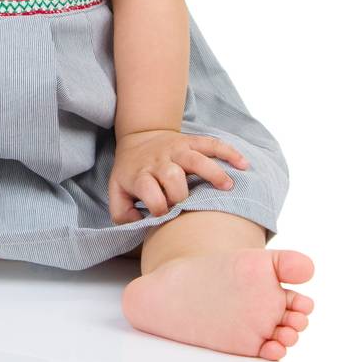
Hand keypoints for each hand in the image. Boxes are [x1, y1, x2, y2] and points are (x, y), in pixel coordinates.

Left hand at [108, 129, 248, 222]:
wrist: (139, 138)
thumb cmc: (132, 173)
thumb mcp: (117, 192)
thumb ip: (122, 213)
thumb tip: (139, 224)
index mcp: (141, 175)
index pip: (148, 190)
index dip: (157, 206)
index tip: (163, 214)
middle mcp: (160, 161)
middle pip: (172, 176)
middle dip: (181, 193)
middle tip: (187, 203)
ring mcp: (177, 150)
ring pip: (195, 158)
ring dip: (212, 172)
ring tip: (228, 186)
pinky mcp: (191, 142)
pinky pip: (211, 143)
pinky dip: (228, 152)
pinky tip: (243, 164)